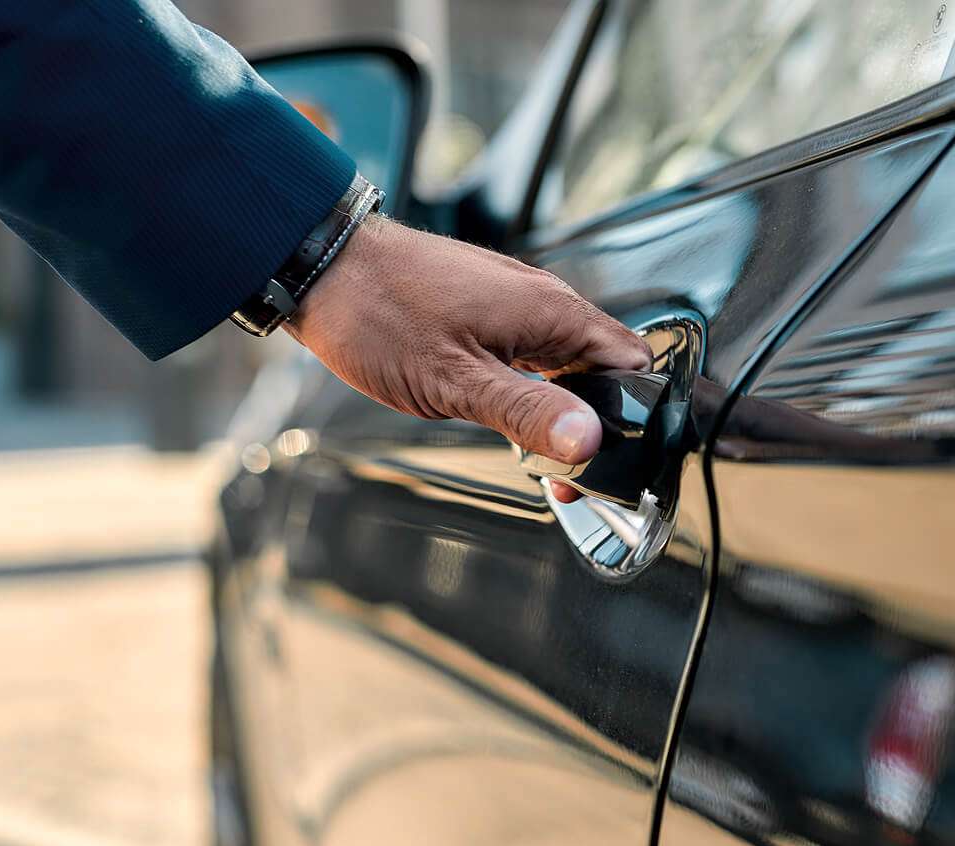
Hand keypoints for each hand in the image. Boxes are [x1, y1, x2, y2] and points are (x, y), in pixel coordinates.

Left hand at [286, 215, 649, 499]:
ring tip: (543, 454)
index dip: (632, 415)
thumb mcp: (456, 381)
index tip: (607, 459)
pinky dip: (535, 388)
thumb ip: (529, 413)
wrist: (322, 266)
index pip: (632, 364)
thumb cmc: (380, 314)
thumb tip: (589, 440)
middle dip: (597, 420)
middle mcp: (545, 301)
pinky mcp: (492, 308)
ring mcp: (518, 302)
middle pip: (604, 368)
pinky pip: (536, 353)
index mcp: (552, 312)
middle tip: (568, 472)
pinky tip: (512, 416)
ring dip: (563, 407)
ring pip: (569, 363)